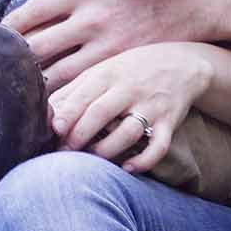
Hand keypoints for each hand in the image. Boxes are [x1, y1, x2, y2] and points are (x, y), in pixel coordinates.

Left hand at [7, 0, 209, 86]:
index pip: (32, 11)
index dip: (8, 27)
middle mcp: (93, 18)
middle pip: (40, 46)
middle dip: (15, 61)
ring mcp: (110, 45)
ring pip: (61, 74)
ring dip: (37, 86)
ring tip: (19, 93)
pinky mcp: (125, 65)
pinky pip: (88, 87)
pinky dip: (68, 96)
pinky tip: (55, 102)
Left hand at [46, 42, 216, 174]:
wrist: (184, 63)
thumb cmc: (132, 70)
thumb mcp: (104, 70)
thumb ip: (76, 90)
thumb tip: (46, 114)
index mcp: (108, 74)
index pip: (84, 95)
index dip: (68, 114)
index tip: (55, 130)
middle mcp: (130, 89)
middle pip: (101, 113)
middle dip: (80, 135)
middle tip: (65, 152)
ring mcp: (151, 106)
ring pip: (127, 132)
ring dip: (107, 150)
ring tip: (92, 160)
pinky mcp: (170, 123)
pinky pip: (159, 146)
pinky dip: (143, 161)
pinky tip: (128, 168)